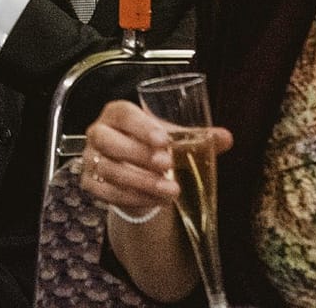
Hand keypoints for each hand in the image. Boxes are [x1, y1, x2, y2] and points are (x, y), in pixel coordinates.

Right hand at [80, 100, 233, 214]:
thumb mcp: (172, 138)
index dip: (141, 126)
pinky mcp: (90, 183)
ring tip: (171, 190)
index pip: (123, 115)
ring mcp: (91, 159)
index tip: (163, 139)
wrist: (134, 170)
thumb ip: (198, 137)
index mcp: (117, 114)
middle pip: (108, 141)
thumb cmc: (151, 147)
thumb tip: (225, 137)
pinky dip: (134, 198)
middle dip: (138, 154)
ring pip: (109, 170)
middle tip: (168, 165)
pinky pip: (107, 192)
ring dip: (142, 182)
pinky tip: (156, 200)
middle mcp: (99, 133)